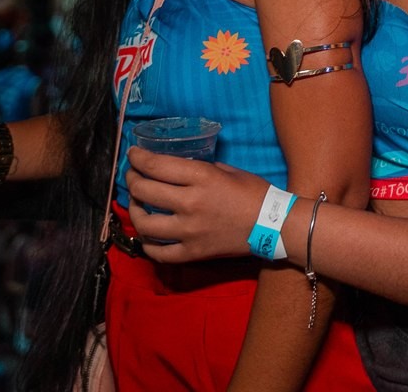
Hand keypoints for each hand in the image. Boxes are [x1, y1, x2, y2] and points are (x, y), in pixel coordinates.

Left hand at [124, 146, 268, 262]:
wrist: (275, 226)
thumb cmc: (255, 193)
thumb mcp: (229, 170)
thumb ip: (201, 169)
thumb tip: (178, 169)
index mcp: (203, 178)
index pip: (157, 166)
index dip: (138, 158)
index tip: (132, 155)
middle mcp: (191, 204)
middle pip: (145, 191)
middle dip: (132, 180)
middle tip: (133, 176)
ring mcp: (189, 232)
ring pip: (145, 224)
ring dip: (135, 211)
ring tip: (137, 204)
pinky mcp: (192, 253)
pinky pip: (158, 252)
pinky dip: (147, 244)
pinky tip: (148, 235)